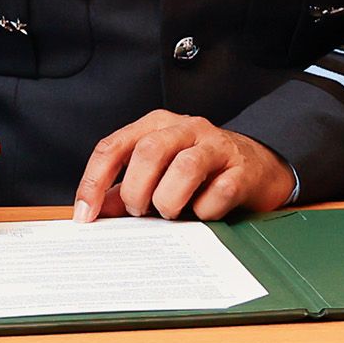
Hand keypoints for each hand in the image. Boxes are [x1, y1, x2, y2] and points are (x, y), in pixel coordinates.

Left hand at [71, 112, 293, 222]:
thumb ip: (126, 188)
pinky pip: (220, 192)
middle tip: (140, 211)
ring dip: (169, 199)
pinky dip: (205, 210)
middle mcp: (186, 129)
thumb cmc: (201, 170)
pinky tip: (204, 213)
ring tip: (170, 212)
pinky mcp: (242, 169)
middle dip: (136, 190)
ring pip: (184, 167)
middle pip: (148, 153)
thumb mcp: (158, 174)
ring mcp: (216, 147)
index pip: (114, 146)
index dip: (94, 181)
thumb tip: (95, 210)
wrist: (257, 166)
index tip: (86, 215)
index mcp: (157, 127)